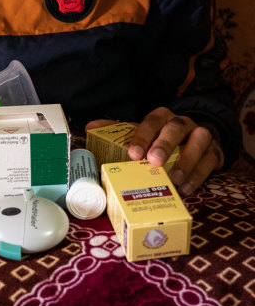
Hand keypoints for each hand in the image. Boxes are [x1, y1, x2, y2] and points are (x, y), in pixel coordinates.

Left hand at [86, 108, 223, 195]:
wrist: (195, 139)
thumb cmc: (161, 139)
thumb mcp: (141, 133)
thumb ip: (117, 131)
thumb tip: (90, 127)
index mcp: (161, 117)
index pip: (152, 120)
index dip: (143, 135)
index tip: (133, 153)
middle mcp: (182, 123)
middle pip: (175, 128)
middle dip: (165, 144)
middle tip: (154, 162)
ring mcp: (201, 136)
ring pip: (198, 142)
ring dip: (186, 161)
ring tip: (173, 180)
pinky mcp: (214, 152)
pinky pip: (209, 161)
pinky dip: (198, 176)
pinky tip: (186, 188)